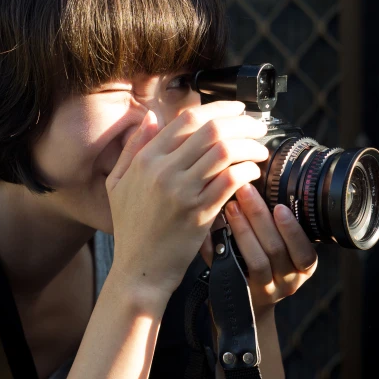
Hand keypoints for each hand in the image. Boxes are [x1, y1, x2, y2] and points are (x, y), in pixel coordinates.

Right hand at [106, 102, 268, 299]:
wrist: (139, 270)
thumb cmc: (130, 228)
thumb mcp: (117, 183)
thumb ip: (133, 148)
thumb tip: (151, 117)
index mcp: (146, 159)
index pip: (187, 119)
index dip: (219, 108)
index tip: (237, 109)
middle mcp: (163, 171)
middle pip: (212, 130)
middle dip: (242, 122)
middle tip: (257, 126)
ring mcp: (182, 192)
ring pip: (225, 151)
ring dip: (250, 145)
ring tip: (260, 148)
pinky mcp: (199, 213)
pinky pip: (231, 181)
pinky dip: (248, 170)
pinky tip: (253, 171)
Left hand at [202, 183, 317, 315]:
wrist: (247, 303)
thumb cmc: (269, 263)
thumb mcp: (285, 249)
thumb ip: (281, 225)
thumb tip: (269, 182)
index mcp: (303, 267)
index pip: (303, 251)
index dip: (292, 230)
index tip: (279, 207)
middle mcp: (287, 281)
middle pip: (275, 250)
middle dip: (259, 218)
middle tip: (245, 191)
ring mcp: (264, 290)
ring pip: (256, 261)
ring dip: (242, 230)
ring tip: (231, 207)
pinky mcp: (239, 292)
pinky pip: (227, 268)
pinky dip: (218, 246)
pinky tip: (211, 228)